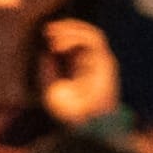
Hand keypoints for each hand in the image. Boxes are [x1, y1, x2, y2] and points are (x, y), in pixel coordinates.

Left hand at [36, 18, 125, 132]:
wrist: (87, 125)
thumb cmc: (70, 112)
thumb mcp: (51, 88)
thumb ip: (49, 71)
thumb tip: (45, 54)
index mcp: (85, 69)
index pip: (79, 43)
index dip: (65, 34)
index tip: (46, 34)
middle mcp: (97, 64)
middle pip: (87, 35)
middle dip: (68, 28)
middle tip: (48, 30)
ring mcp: (104, 63)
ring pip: (93, 35)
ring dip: (71, 31)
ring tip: (52, 36)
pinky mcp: (106, 63)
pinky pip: (93, 42)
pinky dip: (75, 39)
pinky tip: (58, 47)